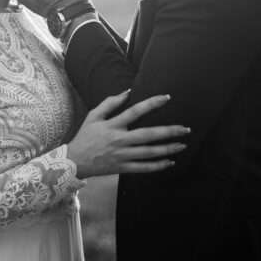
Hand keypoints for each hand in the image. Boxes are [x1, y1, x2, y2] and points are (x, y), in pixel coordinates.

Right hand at [66, 90, 189, 177]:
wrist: (74, 161)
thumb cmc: (85, 136)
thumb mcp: (93, 116)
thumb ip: (110, 103)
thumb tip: (127, 92)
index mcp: (113, 125)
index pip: (136, 111)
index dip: (152, 103)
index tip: (167, 97)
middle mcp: (120, 140)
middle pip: (148, 135)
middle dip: (169, 131)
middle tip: (185, 129)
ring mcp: (122, 156)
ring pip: (149, 153)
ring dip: (167, 149)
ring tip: (182, 145)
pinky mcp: (122, 168)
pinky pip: (143, 168)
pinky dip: (157, 166)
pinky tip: (170, 162)